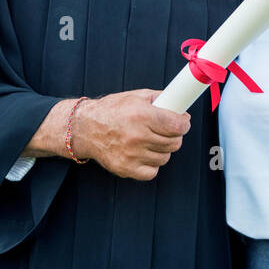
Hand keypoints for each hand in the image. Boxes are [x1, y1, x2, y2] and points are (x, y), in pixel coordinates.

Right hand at [72, 90, 189, 180]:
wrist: (85, 128)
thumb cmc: (110, 110)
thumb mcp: (135, 96)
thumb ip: (160, 99)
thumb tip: (180, 105)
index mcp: (141, 115)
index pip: (177, 126)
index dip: (184, 123)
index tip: (183, 122)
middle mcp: (137, 136)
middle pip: (174, 143)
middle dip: (174, 135)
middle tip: (166, 130)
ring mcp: (131, 155)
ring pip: (164, 157)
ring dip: (162, 150)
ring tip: (150, 140)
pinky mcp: (126, 169)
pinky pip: (152, 171)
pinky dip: (151, 164)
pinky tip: (143, 153)